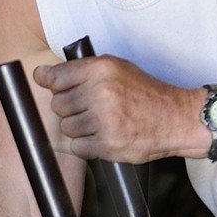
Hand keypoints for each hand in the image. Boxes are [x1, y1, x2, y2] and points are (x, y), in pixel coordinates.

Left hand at [33, 55, 201, 163]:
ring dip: (80, 129)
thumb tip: (41, 75)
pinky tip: (104, 136)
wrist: (175, 118)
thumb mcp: (117, 69)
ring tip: (101, 123)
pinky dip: (87, 145)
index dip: (53, 85)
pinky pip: (77, 147)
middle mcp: (101, 92)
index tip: (55, 88)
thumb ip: (80, 71)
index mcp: (101, 69)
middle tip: (92, 108)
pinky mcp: (107, 144)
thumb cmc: (144, 94)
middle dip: (71, 109)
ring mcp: (103, 119)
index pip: (56, 77)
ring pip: (66, 127)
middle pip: (58, 105)